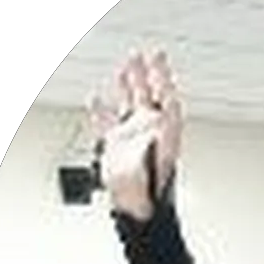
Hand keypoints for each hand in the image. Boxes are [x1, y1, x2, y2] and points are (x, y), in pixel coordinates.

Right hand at [87, 50, 182, 220]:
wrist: (138, 210)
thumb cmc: (150, 193)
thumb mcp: (153, 164)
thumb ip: (152, 143)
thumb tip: (153, 125)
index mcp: (164, 133)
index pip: (166, 98)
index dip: (163, 77)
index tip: (158, 58)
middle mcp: (149, 132)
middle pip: (150, 96)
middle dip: (148, 74)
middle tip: (145, 53)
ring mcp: (131, 138)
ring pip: (130, 104)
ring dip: (128, 85)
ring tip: (126, 66)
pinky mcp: (114, 147)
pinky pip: (107, 122)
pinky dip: (101, 110)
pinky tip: (97, 98)